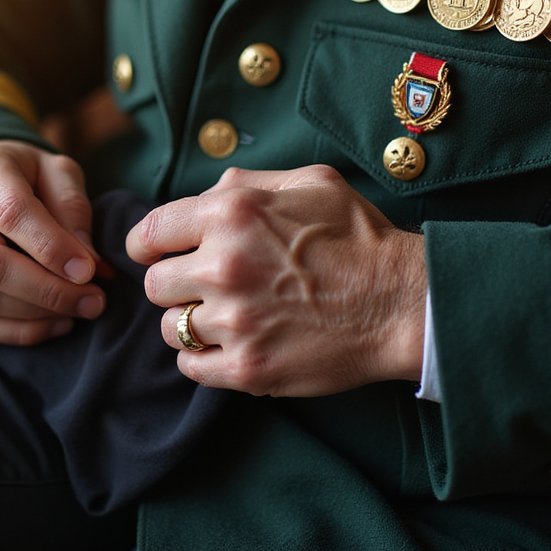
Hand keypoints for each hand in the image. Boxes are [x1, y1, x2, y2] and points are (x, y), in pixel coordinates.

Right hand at [0, 141, 104, 344]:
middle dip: (49, 291)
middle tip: (94, 301)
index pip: (11, 213)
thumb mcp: (53, 172)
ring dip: (36, 316)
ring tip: (77, 311)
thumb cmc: (20, 179)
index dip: (53, 248)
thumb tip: (87, 264)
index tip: (90, 272)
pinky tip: (51, 324)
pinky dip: (16, 333)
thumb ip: (72, 209)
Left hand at [125, 165, 426, 396]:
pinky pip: (190, 366)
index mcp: (231, 214)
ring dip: (190, 323)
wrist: (402, 302)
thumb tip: (204, 195)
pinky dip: (202, 359)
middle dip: (174, 285)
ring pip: (169, 328)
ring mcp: (233, 321)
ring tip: (227, 317)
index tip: (155, 255)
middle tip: (206, 288)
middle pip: (154, 285)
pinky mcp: (247, 367)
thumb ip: (247, 184)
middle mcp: (223, 265)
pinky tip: (230, 346)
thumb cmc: (360, 238)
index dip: (147, 246)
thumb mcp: (309, 183)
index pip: (149, 233)